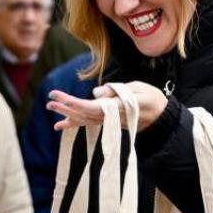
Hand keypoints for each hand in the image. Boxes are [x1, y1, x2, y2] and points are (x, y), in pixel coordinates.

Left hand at [47, 82, 166, 130]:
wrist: (163, 118)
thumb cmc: (153, 99)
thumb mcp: (138, 88)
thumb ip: (116, 90)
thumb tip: (96, 92)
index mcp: (118, 108)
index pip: (91, 106)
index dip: (73, 103)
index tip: (59, 97)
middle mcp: (111, 117)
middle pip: (84, 113)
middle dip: (66, 107)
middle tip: (49, 101)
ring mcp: (110, 122)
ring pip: (84, 119)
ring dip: (67, 114)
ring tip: (51, 108)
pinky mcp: (109, 123)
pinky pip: (89, 123)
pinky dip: (74, 123)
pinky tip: (61, 124)